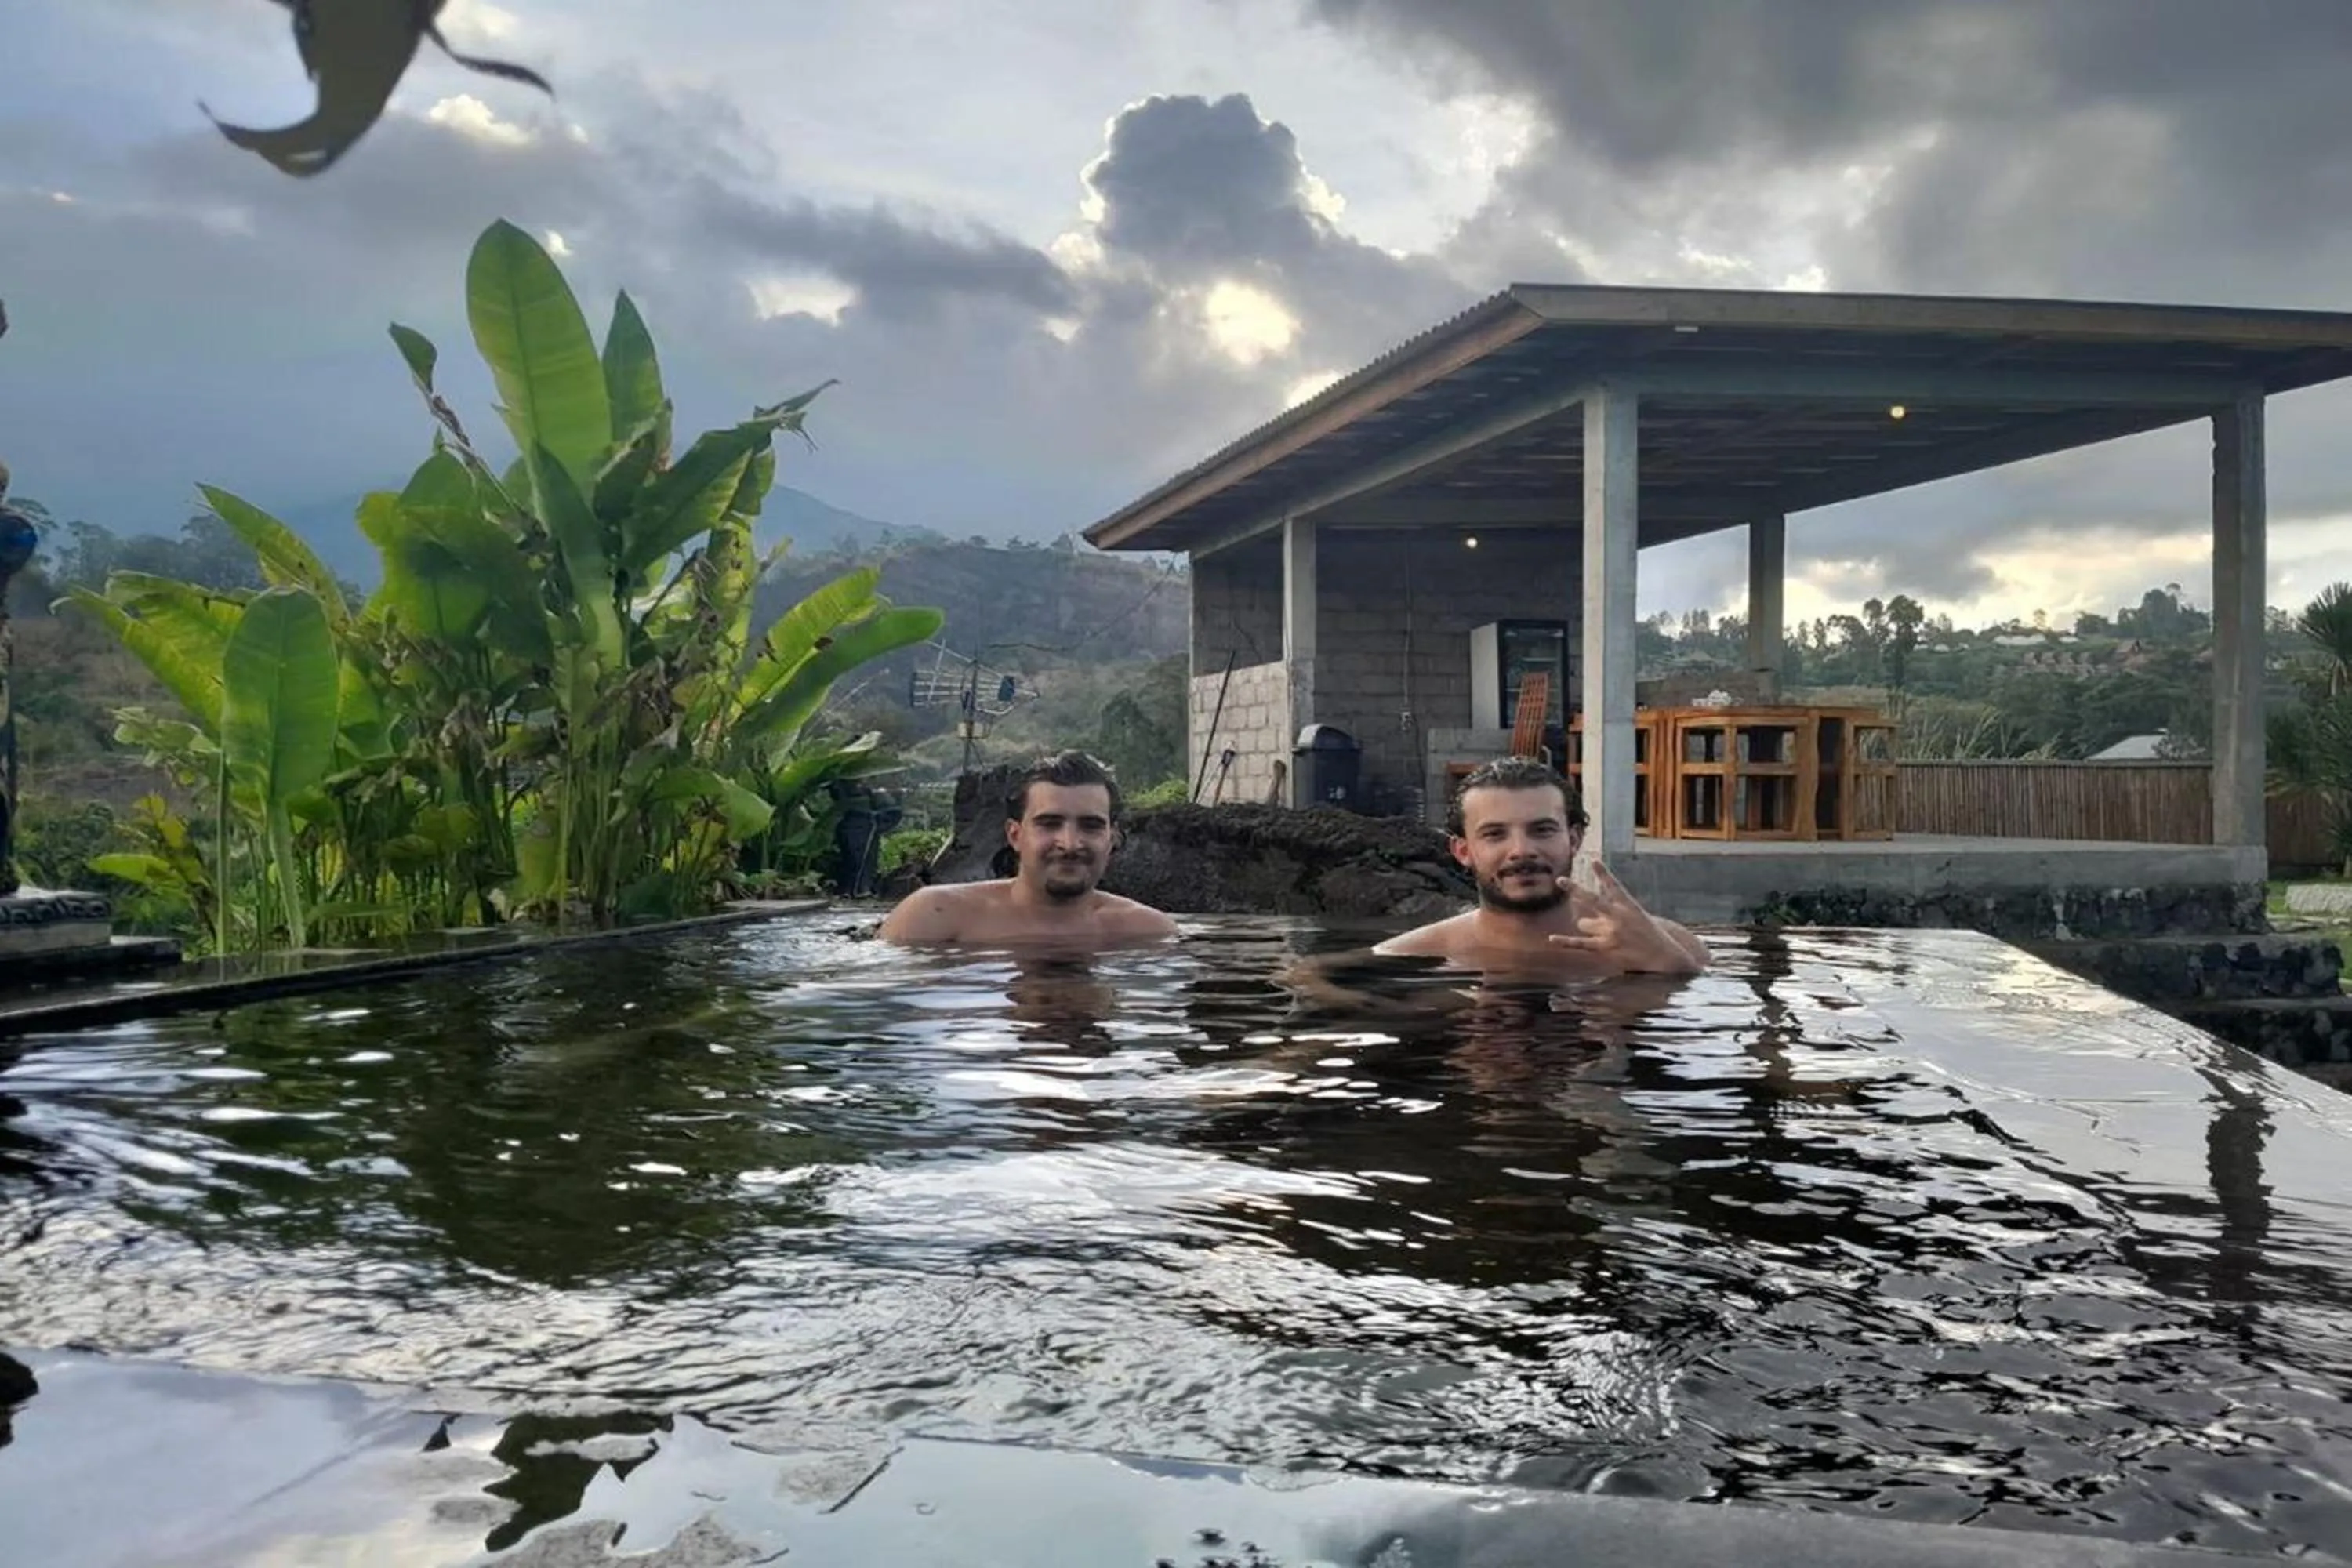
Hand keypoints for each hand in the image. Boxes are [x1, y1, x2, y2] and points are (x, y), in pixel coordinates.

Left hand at [1545, 857, 1681, 968]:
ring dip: (1589, 927)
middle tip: (1560, 880)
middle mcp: (1617, 916)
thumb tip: (1585, 919)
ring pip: (1584, 923)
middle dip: (1574, 890)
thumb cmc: (1648, 934)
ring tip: (1607, 933)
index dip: (1603, 873)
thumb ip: (1613, 912)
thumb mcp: (1637, 915)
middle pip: (1591, 900)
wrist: (1663, 956)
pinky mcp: (1605, 947)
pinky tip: (1552, 938)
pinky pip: (1580, 943)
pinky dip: (1566, 941)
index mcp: (1628, 905)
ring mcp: (1611, 932)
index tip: (1593, 861)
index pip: (1613, 885)